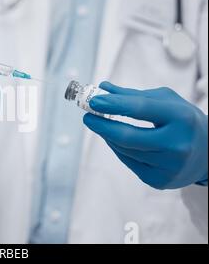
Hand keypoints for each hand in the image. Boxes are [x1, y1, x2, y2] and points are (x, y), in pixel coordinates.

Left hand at [84, 82, 207, 189]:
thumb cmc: (183, 121)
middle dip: (102, 126)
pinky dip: (118, 149)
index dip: (114, 105)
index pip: (141, 109)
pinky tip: (116, 140)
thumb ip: (133, 95)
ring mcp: (169, 166)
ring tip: (102, 125)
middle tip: (87, 116)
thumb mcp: (166, 101)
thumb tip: (103, 89)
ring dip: (108, 136)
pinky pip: (128, 162)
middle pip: (127, 137)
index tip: (94, 101)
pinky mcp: (160, 180)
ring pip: (124, 150)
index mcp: (180, 118)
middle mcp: (177, 144)